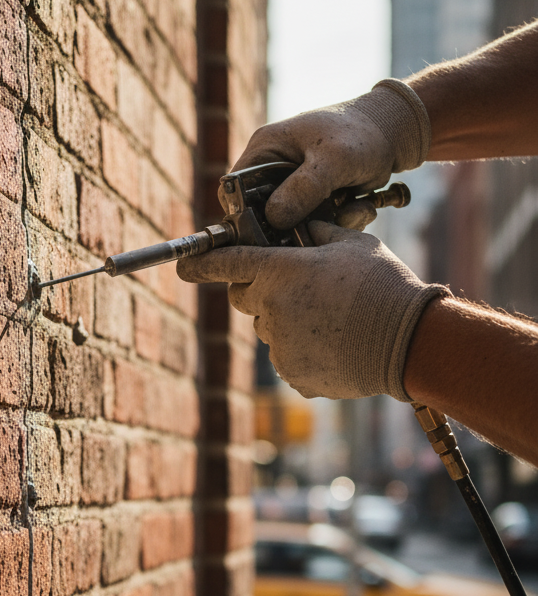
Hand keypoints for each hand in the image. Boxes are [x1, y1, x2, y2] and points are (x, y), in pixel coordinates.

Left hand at [177, 222, 449, 400]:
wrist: (410, 341)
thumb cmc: (383, 285)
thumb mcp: (351, 242)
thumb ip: (313, 232)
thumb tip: (294, 223)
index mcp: (280, 271)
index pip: (226, 263)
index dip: (201, 263)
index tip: (184, 267)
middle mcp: (270, 308)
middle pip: (245, 296)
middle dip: (262, 288)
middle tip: (300, 286)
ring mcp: (279, 344)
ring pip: (268, 326)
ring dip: (286, 319)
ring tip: (330, 317)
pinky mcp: (291, 372)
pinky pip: (285, 354)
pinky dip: (302, 347)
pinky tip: (334, 341)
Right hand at [228, 80, 430, 229]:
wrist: (396, 134)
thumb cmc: (362, 134)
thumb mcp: (333, 159)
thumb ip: (303, 188)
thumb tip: (275, 219)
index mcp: (264, 149)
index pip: (234, 189)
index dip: (242, 215)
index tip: (268, 231)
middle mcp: (272, 169)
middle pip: (260, 214)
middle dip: (290, 226)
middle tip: (315, 229)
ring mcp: (292, 187)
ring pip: (289, 225)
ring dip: (319, 227)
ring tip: (350, 211)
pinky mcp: (311, 201)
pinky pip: (312, 225)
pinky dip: (335, 224)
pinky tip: (358, 208)